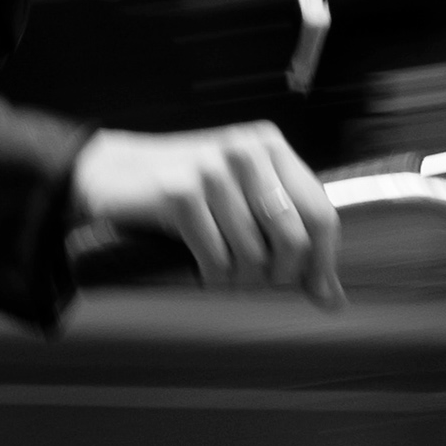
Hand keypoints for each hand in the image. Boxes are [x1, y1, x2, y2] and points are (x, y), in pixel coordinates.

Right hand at [69, 123, 343, 308]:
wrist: (112, 172)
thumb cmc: (185, 190)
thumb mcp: (242, 200)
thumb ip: (289, 238)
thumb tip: (333, 300)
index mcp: (270, 146)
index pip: (321, 214)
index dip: (321, 263)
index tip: (315, 291)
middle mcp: (246, 151)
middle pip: (294, 239)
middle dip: (278, 276)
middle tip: (255, 281)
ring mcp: (212, 170)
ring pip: (254, 255)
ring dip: (239, 280)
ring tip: (222, 272)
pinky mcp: (180, 193)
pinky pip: (216, 260)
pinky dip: (211, 278)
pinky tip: (201, 269)